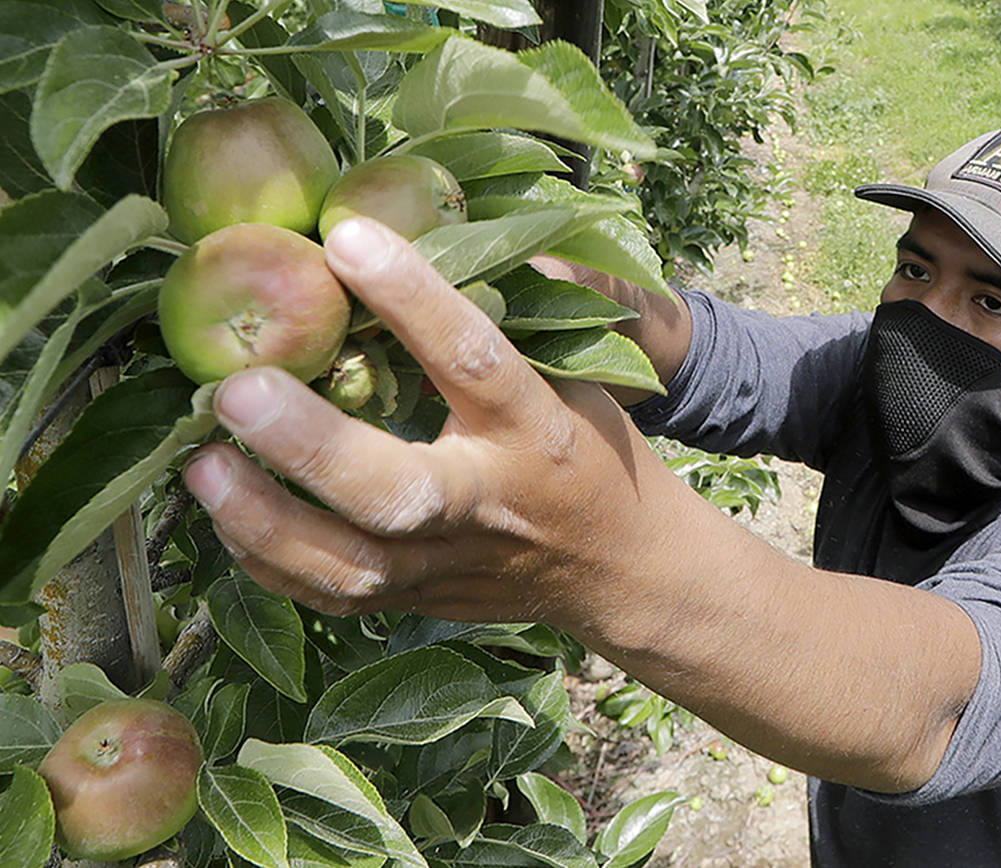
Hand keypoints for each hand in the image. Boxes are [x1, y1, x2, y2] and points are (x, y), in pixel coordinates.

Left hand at [182, 217, 687, 625]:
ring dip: (269, 521)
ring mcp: (451, 565)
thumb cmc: (584, 451)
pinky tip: (227, 514)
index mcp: (538, 431)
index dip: (415, 300)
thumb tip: (421, 227)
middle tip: (237, 390)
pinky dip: (272, 561)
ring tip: (202, 466)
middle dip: (314, 447)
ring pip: (355, 564)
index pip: (476, 363)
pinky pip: (337, 597)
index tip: (346, 238)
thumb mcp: (571, 379)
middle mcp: (493, 504)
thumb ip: (505, 322)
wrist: (615, 567)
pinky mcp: (419, 603)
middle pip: (400, 492)